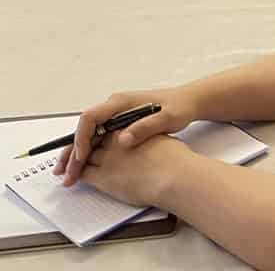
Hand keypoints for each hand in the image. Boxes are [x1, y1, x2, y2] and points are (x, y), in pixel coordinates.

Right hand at [53, 86, 198, 186]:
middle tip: (65, 173)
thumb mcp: (167, 117)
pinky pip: (98, 138)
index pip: (90, 118)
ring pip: (88, 135)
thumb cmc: (180, 107)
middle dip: (72, 151)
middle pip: (84, 129)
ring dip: (77, 154)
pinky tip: (85, 168)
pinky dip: (89, 152)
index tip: (81, 158)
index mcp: (121, 102)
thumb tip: (123, 139)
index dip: (82, 139)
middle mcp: (114, 106)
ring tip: (68, 175)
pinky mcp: (120, 122)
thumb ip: (146, 127)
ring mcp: (116, 114)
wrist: (190, 101)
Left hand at [77, 133, 191, 206]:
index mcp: (129, 129)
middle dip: (82, 147)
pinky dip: (77, 174)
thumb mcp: (162, 138)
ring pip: (85, 158)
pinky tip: (76, 176)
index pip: (106, 130)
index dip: (98, 135)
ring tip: (70, 167)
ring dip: (76, 162)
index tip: (93, 139)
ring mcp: (108, 159)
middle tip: (73, 154)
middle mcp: (115, 142)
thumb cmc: (174, 159)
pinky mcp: (104, 177)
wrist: (173, 176)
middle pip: (92, 142)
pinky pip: (84, 173)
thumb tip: (146, 139)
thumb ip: (147, 135)